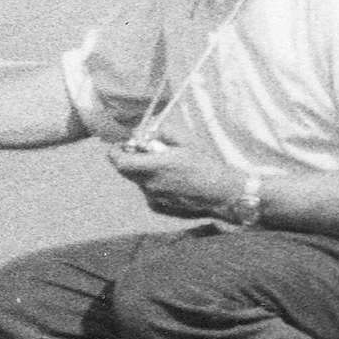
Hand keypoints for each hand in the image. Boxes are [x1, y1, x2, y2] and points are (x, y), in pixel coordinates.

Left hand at [109, 137, 252, 221]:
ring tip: (165, 167)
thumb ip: (161, 132)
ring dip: (143, 171)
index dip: (116, 152)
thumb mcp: (186, 140)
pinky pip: (147, 191)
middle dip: (129, 159)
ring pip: (138, 181)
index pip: (121, 162)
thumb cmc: (206, 164)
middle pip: (125, 171)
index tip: (122, 145)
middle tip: (143, 151)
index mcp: (157, 166)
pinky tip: (171, 181)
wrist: (222, 193)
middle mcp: (151, 184)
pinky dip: (152, 183)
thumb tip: (142, 131)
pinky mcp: (159, 207)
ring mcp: (154, 198)